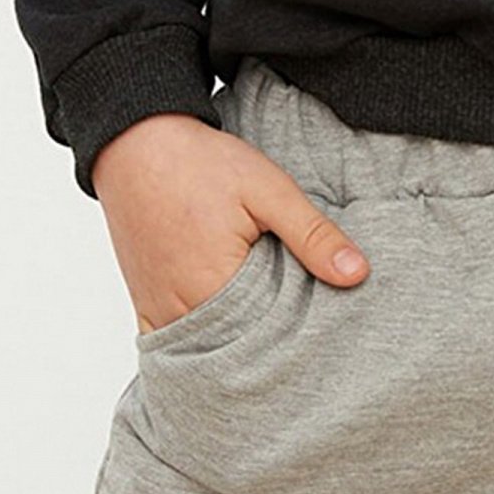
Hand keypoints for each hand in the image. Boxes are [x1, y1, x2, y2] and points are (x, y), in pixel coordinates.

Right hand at [90, 111, 370, 330]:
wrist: (136, 142)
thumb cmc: (201, 163)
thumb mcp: (269, 190)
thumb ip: (312, 234)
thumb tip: (357, 274)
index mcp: (214, 285)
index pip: (266, 340)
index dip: (295, 339)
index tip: (319, 337)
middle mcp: (179, 307)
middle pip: (233, 351)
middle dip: (265, 351)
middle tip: (300, 346)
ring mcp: (157, 309)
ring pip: (202, 351)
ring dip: (231, 349)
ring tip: (267, 346)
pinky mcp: (144, 302)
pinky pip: (169, 345)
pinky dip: (195, 348)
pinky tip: (221, 346)